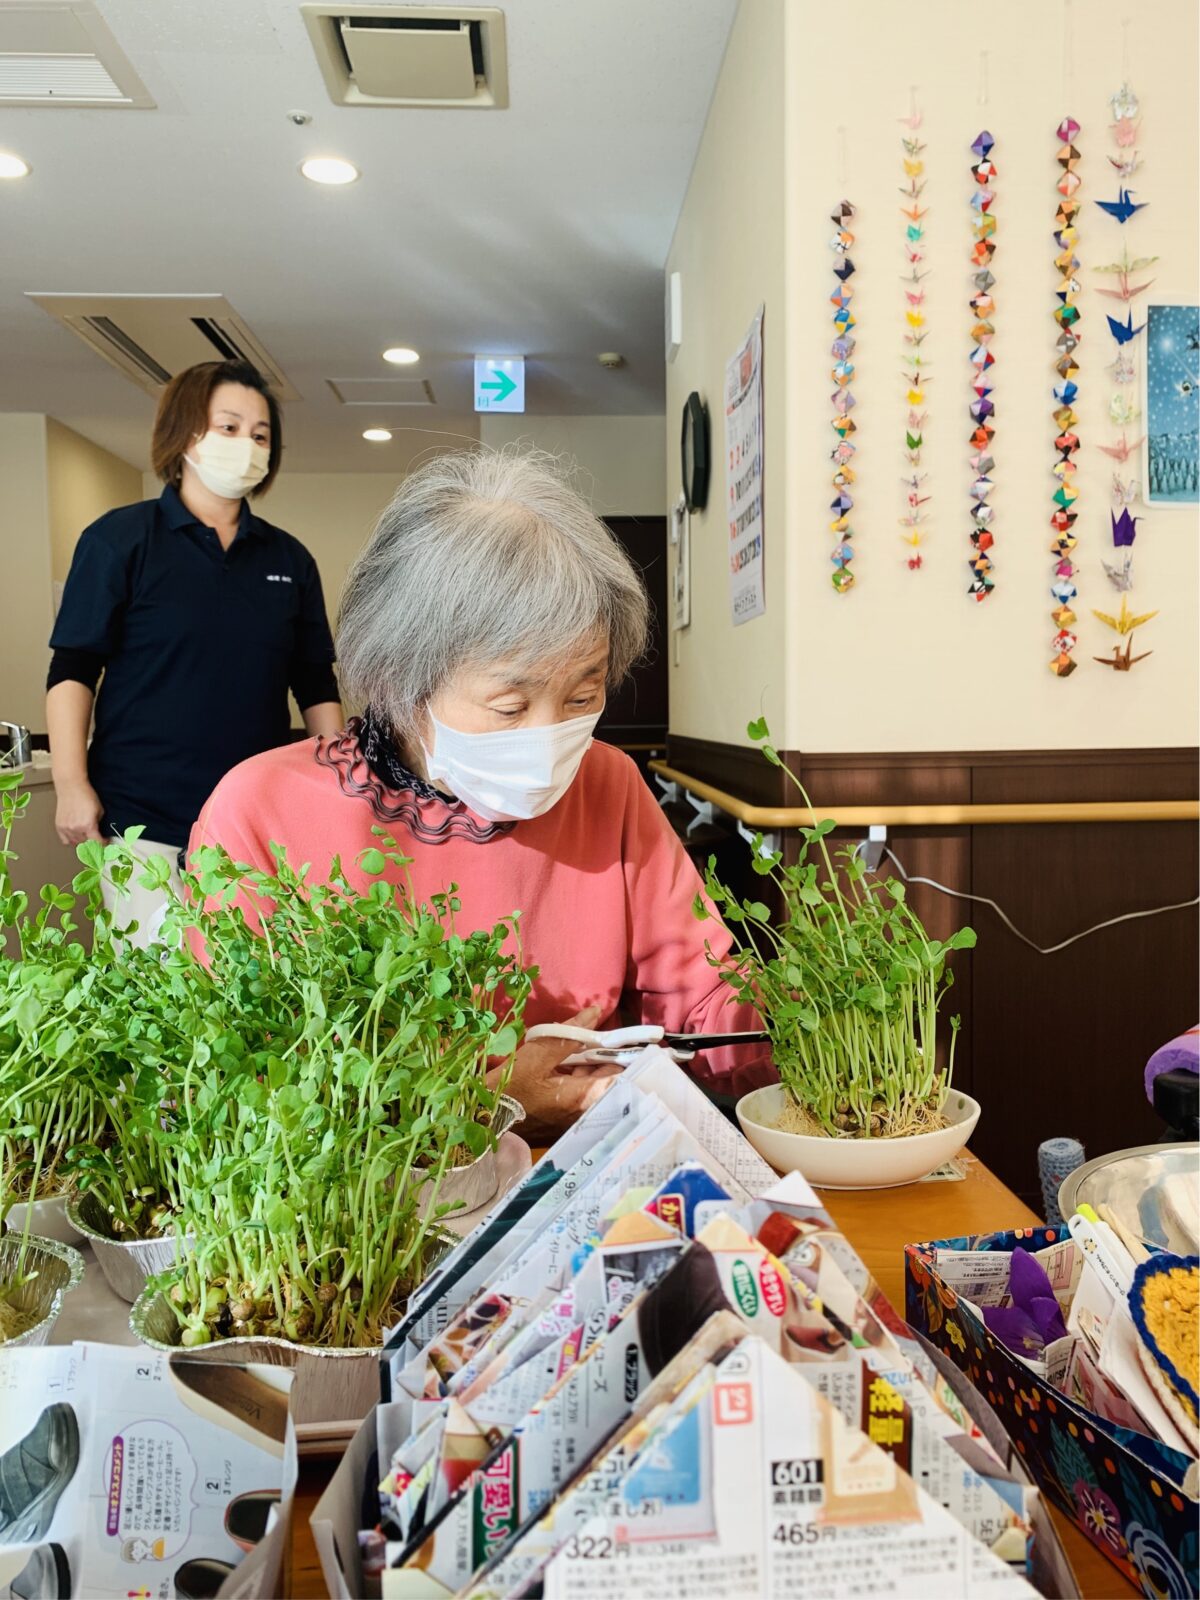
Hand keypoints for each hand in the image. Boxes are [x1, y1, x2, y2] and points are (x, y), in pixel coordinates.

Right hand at [54, 778, 103, 844]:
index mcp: (88, 826)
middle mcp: (76, 829)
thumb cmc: (85, 795)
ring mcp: (66, 828)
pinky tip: (76, 836)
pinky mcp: (59, 826)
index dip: (103, 843)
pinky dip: (71, 840)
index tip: (105, 842)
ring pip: (76, 844)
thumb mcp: (100, 810)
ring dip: (83, 843)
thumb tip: (100, 831)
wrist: (71, 787)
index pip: (97, 842)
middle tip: (97, 840)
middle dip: (94, 843)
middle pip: (87, 844)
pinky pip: (65, 840)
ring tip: (87, 837)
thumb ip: (100, 823)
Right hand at [492, 1006, 620, 1137]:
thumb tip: (595, 1013)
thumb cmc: (508, 1089)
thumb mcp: (536, 1055)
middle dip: (605, 1060)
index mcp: (584, 1099)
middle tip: (592, 1042)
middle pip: (612, 1084)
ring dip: (590, 1072)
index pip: (624, 1078)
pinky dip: (578, 1084)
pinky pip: (583, 1101)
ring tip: (574, 1054)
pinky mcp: (567, 1128)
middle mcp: (587, 1116)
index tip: (622, 1041)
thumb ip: (569, 1035)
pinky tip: (562, 1072)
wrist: (483, 1120)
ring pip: (597, 1091)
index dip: (627, 1057)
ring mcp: (577, 1124)